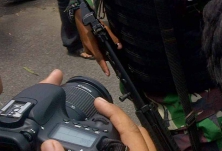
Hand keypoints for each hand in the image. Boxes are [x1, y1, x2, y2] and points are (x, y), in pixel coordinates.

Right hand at [39, 70, 155, 150]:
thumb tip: (50, 144)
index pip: (129, 126)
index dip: (112, 111)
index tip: (98, 102)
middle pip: (139, 130)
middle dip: (120, 119)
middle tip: (100, 114)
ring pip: (144, 141)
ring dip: (126, 133)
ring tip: (106, 129)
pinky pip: (143, 150)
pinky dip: (129, 145)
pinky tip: (115, 147)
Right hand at [74, 9, 121, 75]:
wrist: (80, 19)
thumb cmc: (92, 23)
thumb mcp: (104, 28)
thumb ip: (112, 37)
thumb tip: (119, 46)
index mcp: (92, 45)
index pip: (99, 58)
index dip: (104, 66)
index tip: (108, 74)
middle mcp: (88, 48)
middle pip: (99, 57)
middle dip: (106, 58)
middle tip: (114, 57)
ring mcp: (86, 47)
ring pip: (96, 54)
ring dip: (103, 53)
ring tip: (110, 50)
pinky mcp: (85, 45)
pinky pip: (93, 50)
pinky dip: (99, 50)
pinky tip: (103, 45)